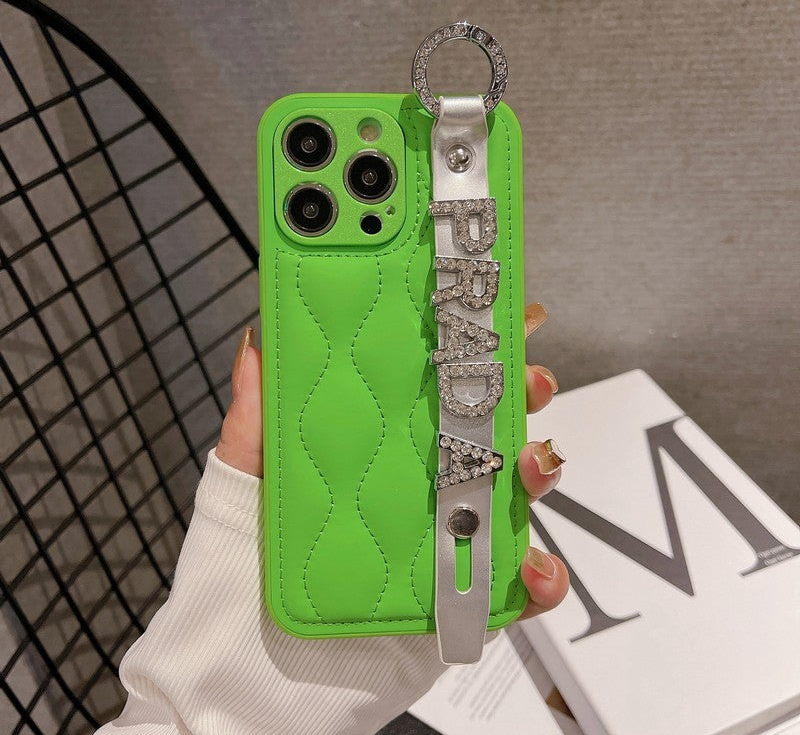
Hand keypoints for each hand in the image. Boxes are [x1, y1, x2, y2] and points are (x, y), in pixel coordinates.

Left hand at [216, 304, 568, 622]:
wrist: (249, 678)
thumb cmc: (240, 571)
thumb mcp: (242, 480)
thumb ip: (254, 416)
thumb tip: (256, 341)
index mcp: (377, 448)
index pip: (435, 387)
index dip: (474, 350)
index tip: (500, 315)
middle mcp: (418, 485)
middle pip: (488, 428)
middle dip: (522, 394)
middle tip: (529, 380)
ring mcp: (442, 538)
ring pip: (512, 494)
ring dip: (538, 471)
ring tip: (529, 463)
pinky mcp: (458, 596)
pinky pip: (514, 584)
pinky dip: (540, 575)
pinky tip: (530, 566)